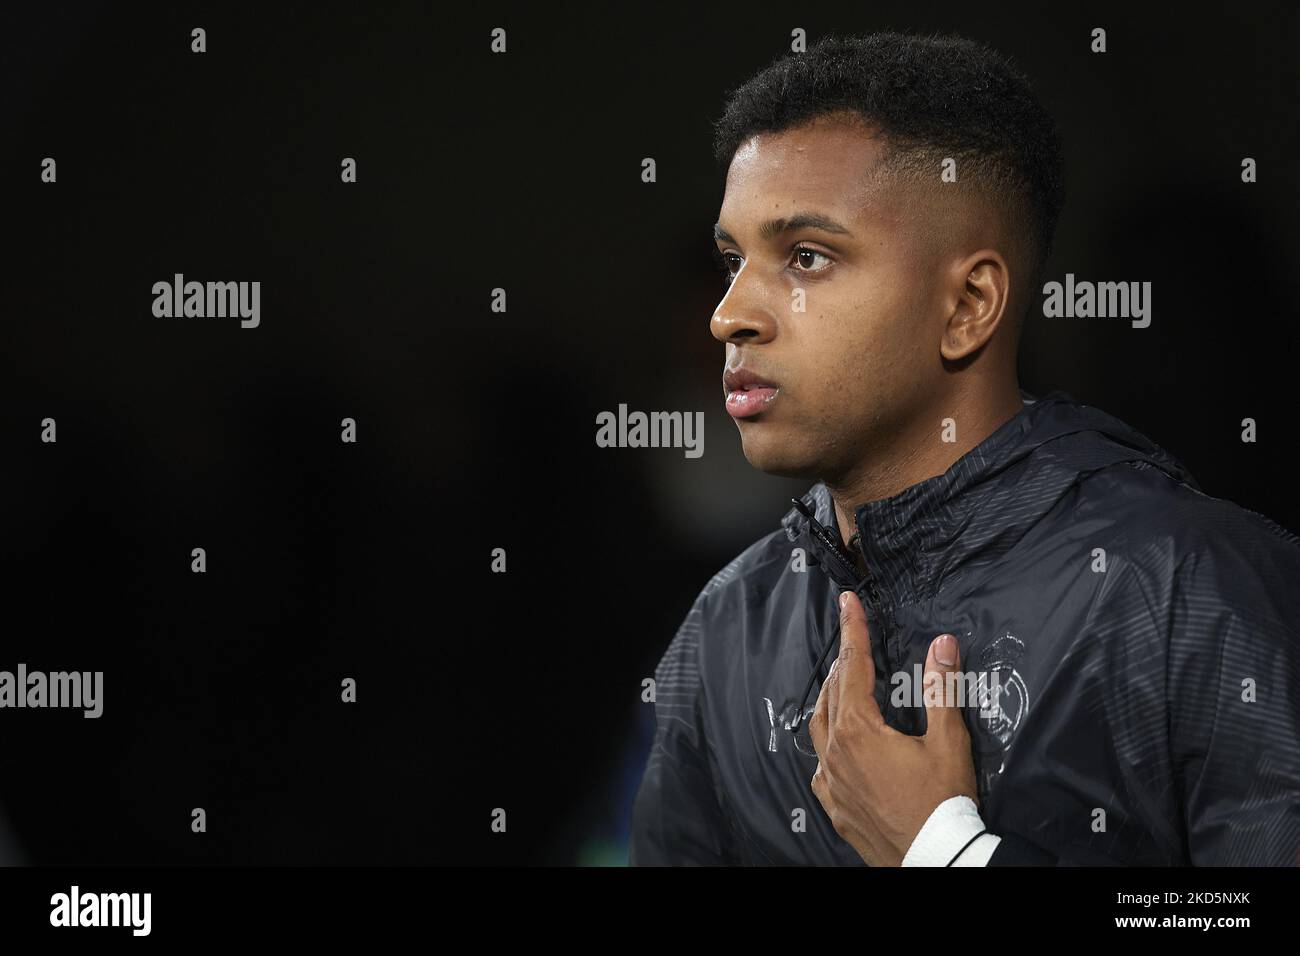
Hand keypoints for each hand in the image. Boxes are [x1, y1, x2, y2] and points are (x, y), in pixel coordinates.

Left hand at [809, 589, 978, 865]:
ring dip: (831, 698)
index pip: (853, 667)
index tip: (848, 602)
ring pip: (820, 727)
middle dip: (844, 662)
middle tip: (855, 638)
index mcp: (859, 731)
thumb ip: (942, 689)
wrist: (934, 860)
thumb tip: (942, 643)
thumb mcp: (949, 742)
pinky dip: (828, 740)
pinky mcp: (834, 806)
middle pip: (832, 693)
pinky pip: (822, 763)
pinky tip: (840, 740)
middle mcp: (836, 753)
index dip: (853, 630)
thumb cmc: (943, 803)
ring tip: (846, 682)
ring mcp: (831, 782)